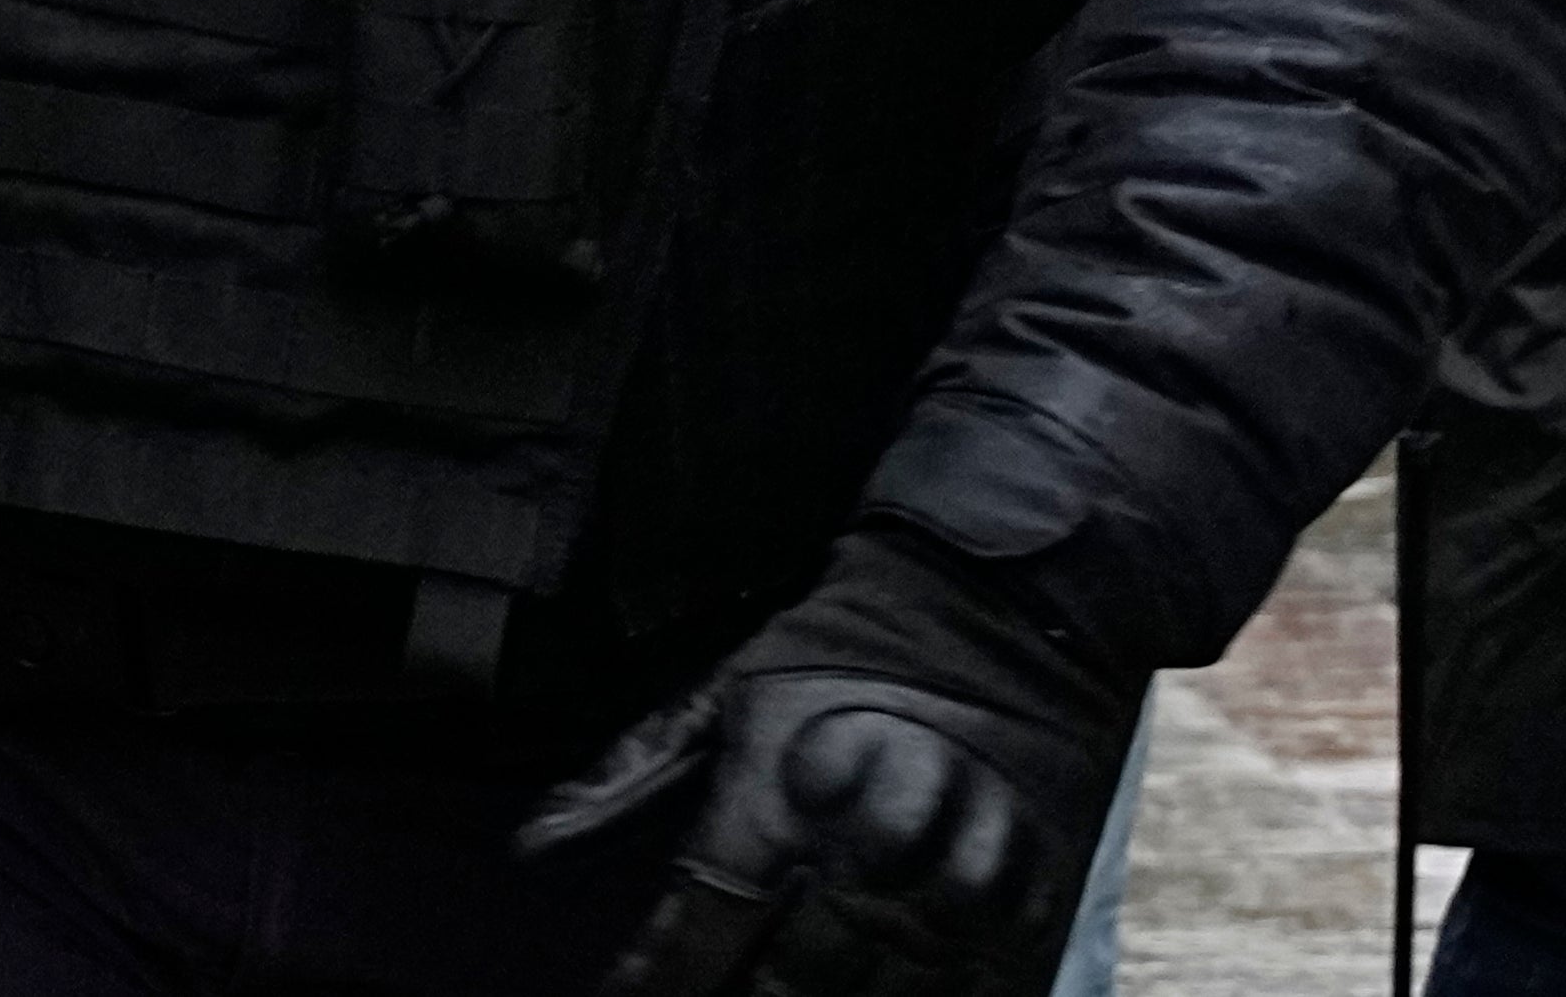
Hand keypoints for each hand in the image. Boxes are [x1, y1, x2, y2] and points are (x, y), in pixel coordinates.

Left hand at [521, 529, 1137, 996]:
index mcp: (785, 792)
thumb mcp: (722, 691)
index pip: (705, 923)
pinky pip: (972, 992)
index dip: (660, 978)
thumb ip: (630, 776)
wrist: (995, 608)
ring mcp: (959, 883)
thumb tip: (537, 843)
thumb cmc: (837, 652)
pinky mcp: (1029, 901)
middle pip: (793, 984)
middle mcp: (871, 849)